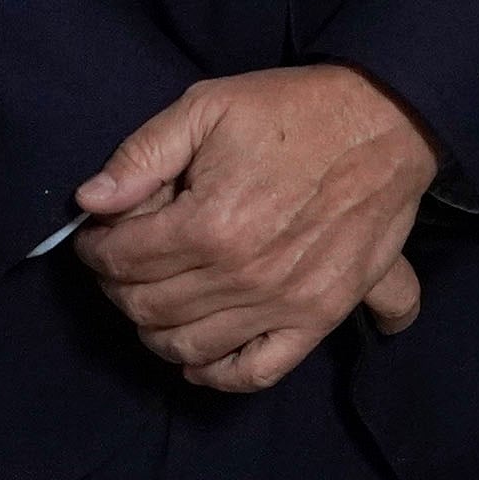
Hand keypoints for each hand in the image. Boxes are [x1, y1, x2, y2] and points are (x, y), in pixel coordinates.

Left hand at [71, 63, 440, 391]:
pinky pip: (255, 372)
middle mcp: (242, 275)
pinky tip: (198, 356)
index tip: (100, 232)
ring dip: (154, 327)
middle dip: (119, 283)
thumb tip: (90, 201)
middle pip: (145, 305)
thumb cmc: (295, 110)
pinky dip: (217, 374)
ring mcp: (282, 303)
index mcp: (209, 223)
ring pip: (185, 345)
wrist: (389, 123)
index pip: (119, 259)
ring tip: (157, 297)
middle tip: (125, 260)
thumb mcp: (210, 105)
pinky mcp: (319, 317)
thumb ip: (143, 153)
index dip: (96, 246)